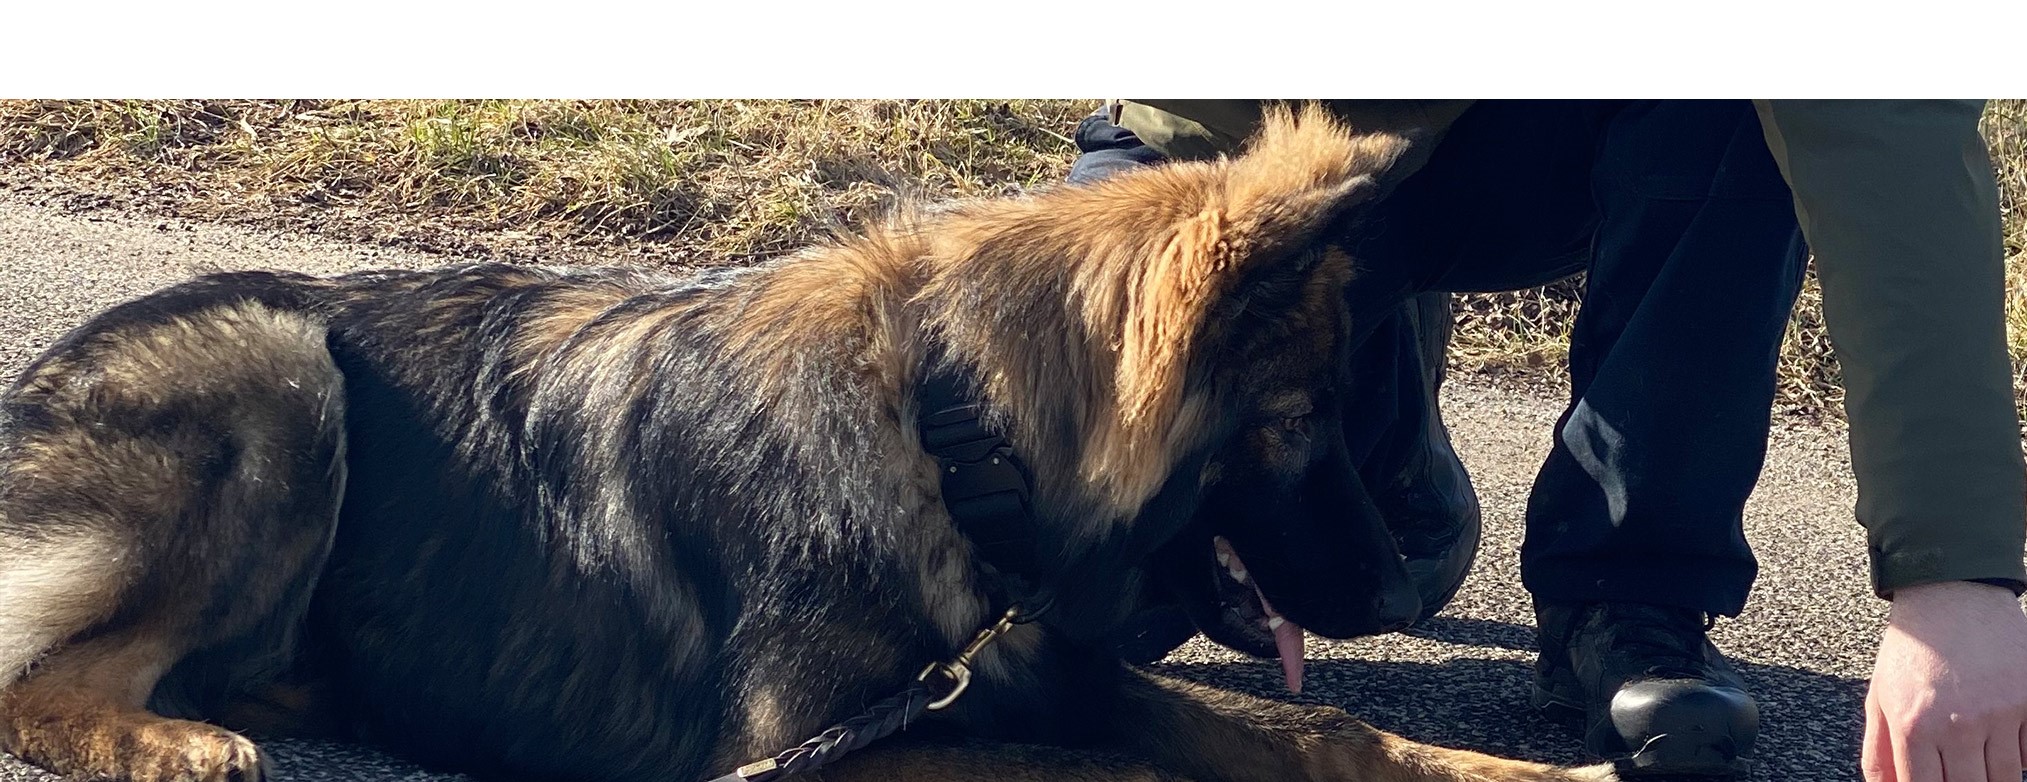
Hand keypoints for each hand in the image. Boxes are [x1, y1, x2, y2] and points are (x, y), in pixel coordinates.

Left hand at [1865, 580, 2026, 781]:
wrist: (1952, 596)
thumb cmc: (1912, 650)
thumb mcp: (1879, 698)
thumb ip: (1880, 753)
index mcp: (1914, 726)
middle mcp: (1959, 724)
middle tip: (1958, 773)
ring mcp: (2000, 714)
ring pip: (2007, 778)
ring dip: (1992, 776)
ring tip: (1976, 758)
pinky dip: (2017, 754)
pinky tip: (1999, 737)